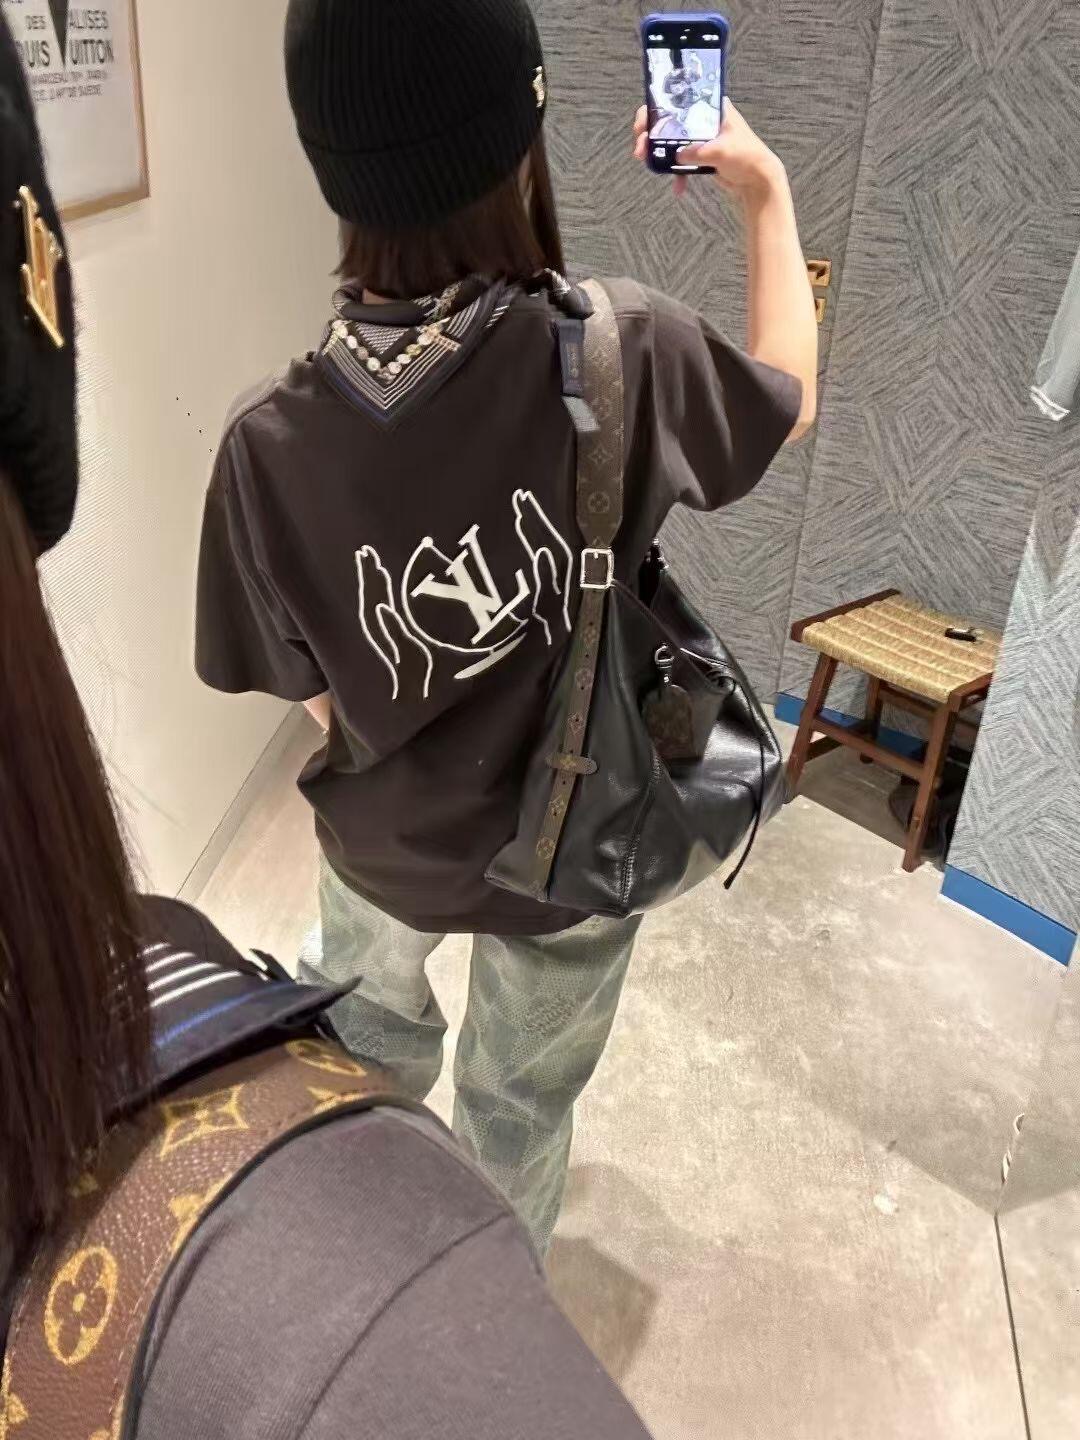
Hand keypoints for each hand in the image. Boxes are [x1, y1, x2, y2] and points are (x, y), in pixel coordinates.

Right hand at [634, 99, 783, 200]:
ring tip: (644, 159)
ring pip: (672, 140)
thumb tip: (676, 156)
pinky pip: (681, 161)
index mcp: (711, 107)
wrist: (758, 181)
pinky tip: (678, 187)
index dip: (658, 107)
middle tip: (639, 144)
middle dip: (651, 131)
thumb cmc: (747, 157)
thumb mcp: (720, 151)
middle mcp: (703, 118)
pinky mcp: (700, 156)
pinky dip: (677, 173)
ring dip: (657, 151)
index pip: (680, 99)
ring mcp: (701, 137)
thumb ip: (696, 152)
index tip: (645, 120)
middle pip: (670, 119)